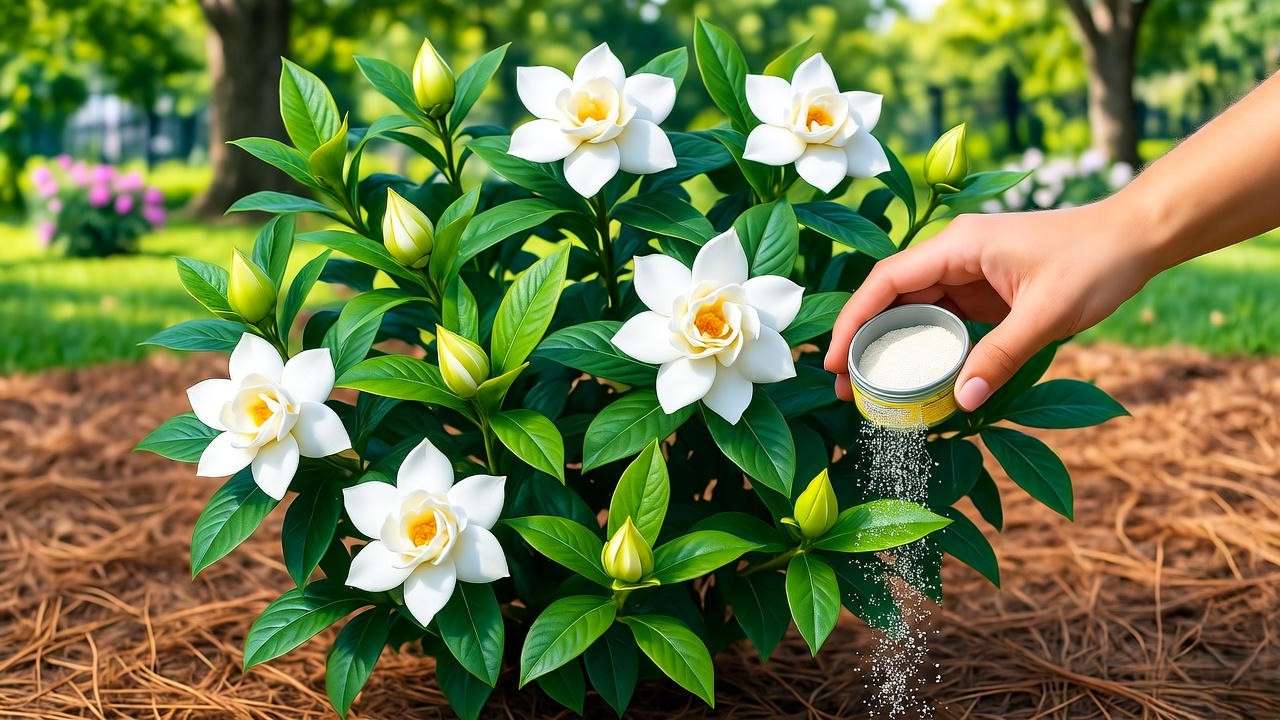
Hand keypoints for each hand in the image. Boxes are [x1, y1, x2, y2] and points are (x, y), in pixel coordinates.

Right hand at [822, 200, 1159, 409]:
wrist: (1136, 237)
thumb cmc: (1095, 262)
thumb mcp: (1047, 313)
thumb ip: (1001, 356)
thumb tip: (959, 401)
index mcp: (958, 245)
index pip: (887, 281)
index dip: (855, 321)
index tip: (836, 359)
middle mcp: (954, 254)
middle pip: (890, 296)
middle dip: (864, 340)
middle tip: (843, 386)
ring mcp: (968, 271)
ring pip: (913, 309)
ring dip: (891, 346)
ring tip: (870, 388)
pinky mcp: (983, 289)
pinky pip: (941, 318)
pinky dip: (924, 346)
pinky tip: (915, 376)